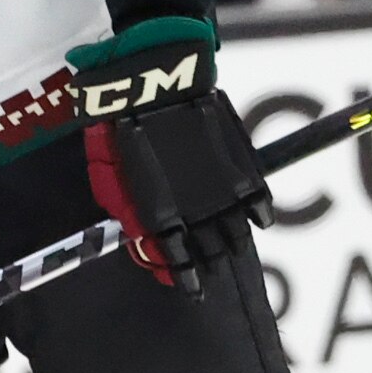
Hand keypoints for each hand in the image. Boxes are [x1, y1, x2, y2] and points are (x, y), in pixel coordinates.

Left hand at [68, 19, 272, 295]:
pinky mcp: (240, 168)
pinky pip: (259, 201)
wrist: (155, 84)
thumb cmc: (122, 127)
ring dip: (233, 243)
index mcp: (159, 218)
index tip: (191, 287)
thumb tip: (138, 236)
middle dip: (210, 261)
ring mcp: (220, 192)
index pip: (176, 260)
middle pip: (210, 251)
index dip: (186, 276)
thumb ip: (128, 209)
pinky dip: (261, 215)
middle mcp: (194, 212)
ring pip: (236, 233)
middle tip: (210, 267)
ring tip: (231, 247)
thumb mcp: (110, 176)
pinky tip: (259, 222)